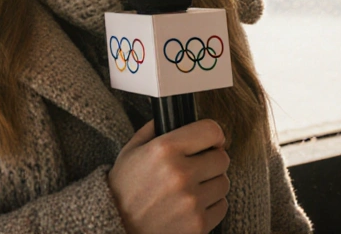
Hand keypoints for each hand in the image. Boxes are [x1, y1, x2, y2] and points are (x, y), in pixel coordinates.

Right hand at [108, 119, 229, 233]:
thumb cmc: (124, 188)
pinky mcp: (198, 224)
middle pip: (222, 158)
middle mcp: (181, 174)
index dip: (213, 135)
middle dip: (212, 160)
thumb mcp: (131, 151)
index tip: (211, 141)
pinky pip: (221, 206)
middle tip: (197, 166)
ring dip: (212, 183)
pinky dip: (211, 205)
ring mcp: (191, 202)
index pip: (211, 131)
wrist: (116, 226)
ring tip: (192, 188)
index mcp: (165, 150)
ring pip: (224, 183)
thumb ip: (155, 129)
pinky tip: (192, 205)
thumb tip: (178, 117)